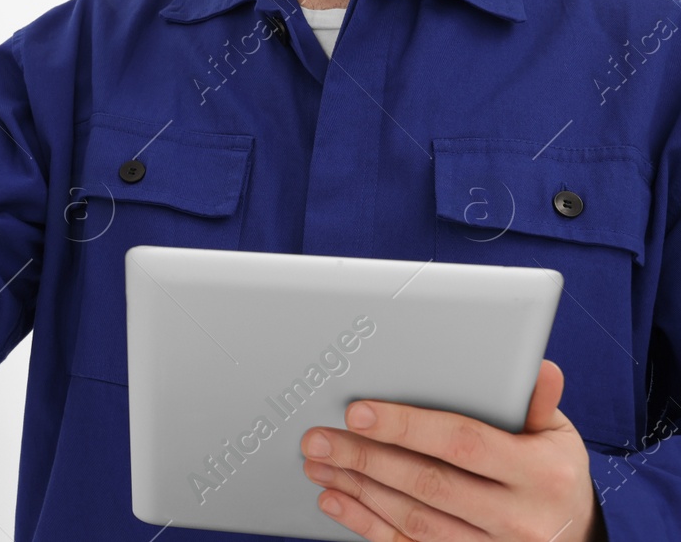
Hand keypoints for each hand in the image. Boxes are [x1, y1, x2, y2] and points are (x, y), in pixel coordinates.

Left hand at [299, 359, 607, 540]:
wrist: (575, 540)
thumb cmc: (554, 475)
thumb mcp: (557, 437)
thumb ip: (536, 403)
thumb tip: (539, 368)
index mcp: (541, 473)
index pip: (463, 443)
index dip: (407, 426)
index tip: (358, 412)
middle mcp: (519, 517)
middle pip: (428, 484)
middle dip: (365, 458)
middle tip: (318, 439)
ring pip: (413, 519)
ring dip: (358, 489)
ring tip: (318, 463)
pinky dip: (367, 524)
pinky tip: (337, 500)